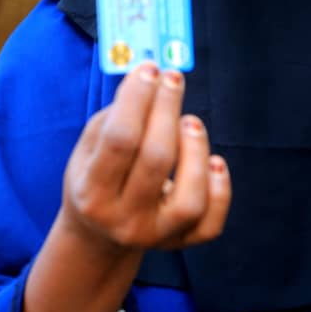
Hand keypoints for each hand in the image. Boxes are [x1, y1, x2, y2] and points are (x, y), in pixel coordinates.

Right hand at [60, 62, 231, 252]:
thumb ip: (116, 115)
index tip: (150, 69)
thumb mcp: (90, 147)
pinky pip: (211, 222)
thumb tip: (149, 76)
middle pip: (156, 160)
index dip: (138, 99)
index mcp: (91, 193)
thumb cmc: (97, 174)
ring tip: (191, 122)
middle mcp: (122, 220)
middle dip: (168, 110)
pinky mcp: (180, 243)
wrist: (98, 235)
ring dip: (196, 150)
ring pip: (189, 198)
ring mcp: (154, 236)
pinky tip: (214, 162)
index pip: (120, 139)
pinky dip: (220, 188)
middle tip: (173, 78)